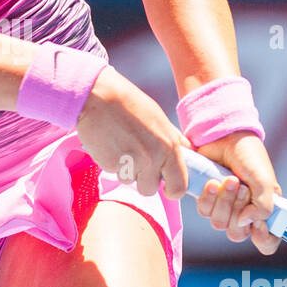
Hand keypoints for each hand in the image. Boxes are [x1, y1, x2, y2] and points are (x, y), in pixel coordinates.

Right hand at [76, 66, 190, 199]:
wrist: (98, 96)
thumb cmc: (130, 104)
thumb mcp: (160, 119)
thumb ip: (174, 140)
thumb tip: (188, 153)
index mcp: (169, 147)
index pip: (179, 186)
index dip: (173, 190)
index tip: (166, 187)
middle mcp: (153, 158)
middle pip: (150, 189)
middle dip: (143, 180)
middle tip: (136, 160)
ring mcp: (131, 162)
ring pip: (130, 181)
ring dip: (126, 169)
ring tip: (121, 145)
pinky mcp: (111, 164)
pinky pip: (114, 172)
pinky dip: (111, 162)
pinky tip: (109, 143)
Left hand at [189, 132, 281, 255]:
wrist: (225, 136)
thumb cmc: (249, 156)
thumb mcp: (264, 180)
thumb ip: (263, 206)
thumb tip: (245, 223)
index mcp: (265, 210)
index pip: (267, 241)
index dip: (263, 239)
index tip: (258, 225)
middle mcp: (245, 213)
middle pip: (238, 234)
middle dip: (238, 210)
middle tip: (241, 187)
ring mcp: (225, 207)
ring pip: (219, 223)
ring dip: (224, 201)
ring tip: (228, 179)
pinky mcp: (207, 199)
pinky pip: (204, 211)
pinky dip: (209, 197)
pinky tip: (212, 182)